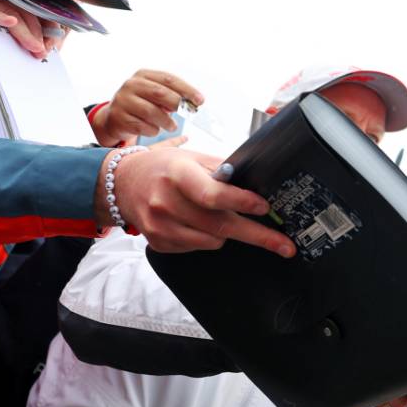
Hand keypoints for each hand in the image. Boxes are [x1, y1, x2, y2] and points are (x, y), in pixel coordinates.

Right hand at [0, 0, 58, 60]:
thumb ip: (10, 47)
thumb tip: (34, 58)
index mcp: (7, 10)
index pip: (33, 17)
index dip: (45, 32)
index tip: (52, 49)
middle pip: (26, 15)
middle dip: (38, 35)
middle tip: (42, 53)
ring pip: (11, 12)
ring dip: (24, 31)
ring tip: (33, 46)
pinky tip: (10, 23)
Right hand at [92, 69, 204, 146]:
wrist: (114, 118)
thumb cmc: (142, 105)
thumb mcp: (155, 95)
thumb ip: (172, 96)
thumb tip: (194, 103)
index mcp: (143, 75)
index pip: (169, 79)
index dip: (187, 89)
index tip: (200, 100)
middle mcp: (131, 84)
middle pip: (160, 93)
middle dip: (178, 104)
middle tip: (188, 113)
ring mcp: (123, 100)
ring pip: (151, 112)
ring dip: (166, 122)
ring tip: (172, 126)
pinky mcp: (119, 117)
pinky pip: (142, 126)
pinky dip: (153, 130)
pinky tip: (155, 129)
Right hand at [102, 147, 295, 256]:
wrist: (122, 183)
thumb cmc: (164, 167)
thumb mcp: (192, 158)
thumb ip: (223, 170)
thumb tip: (258, 183)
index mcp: (178, 175)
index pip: (213, 194)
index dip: (242, 202)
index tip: (265, 207)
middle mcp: (165, 202)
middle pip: (219, 225)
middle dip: (258, 236)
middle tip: (285, 246)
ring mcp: (159, 226)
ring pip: (212, 241)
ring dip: (228, 232)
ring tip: (224, 217)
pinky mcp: (158, 242)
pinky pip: (197, 248)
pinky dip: (206, 238)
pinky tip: (198, 223)